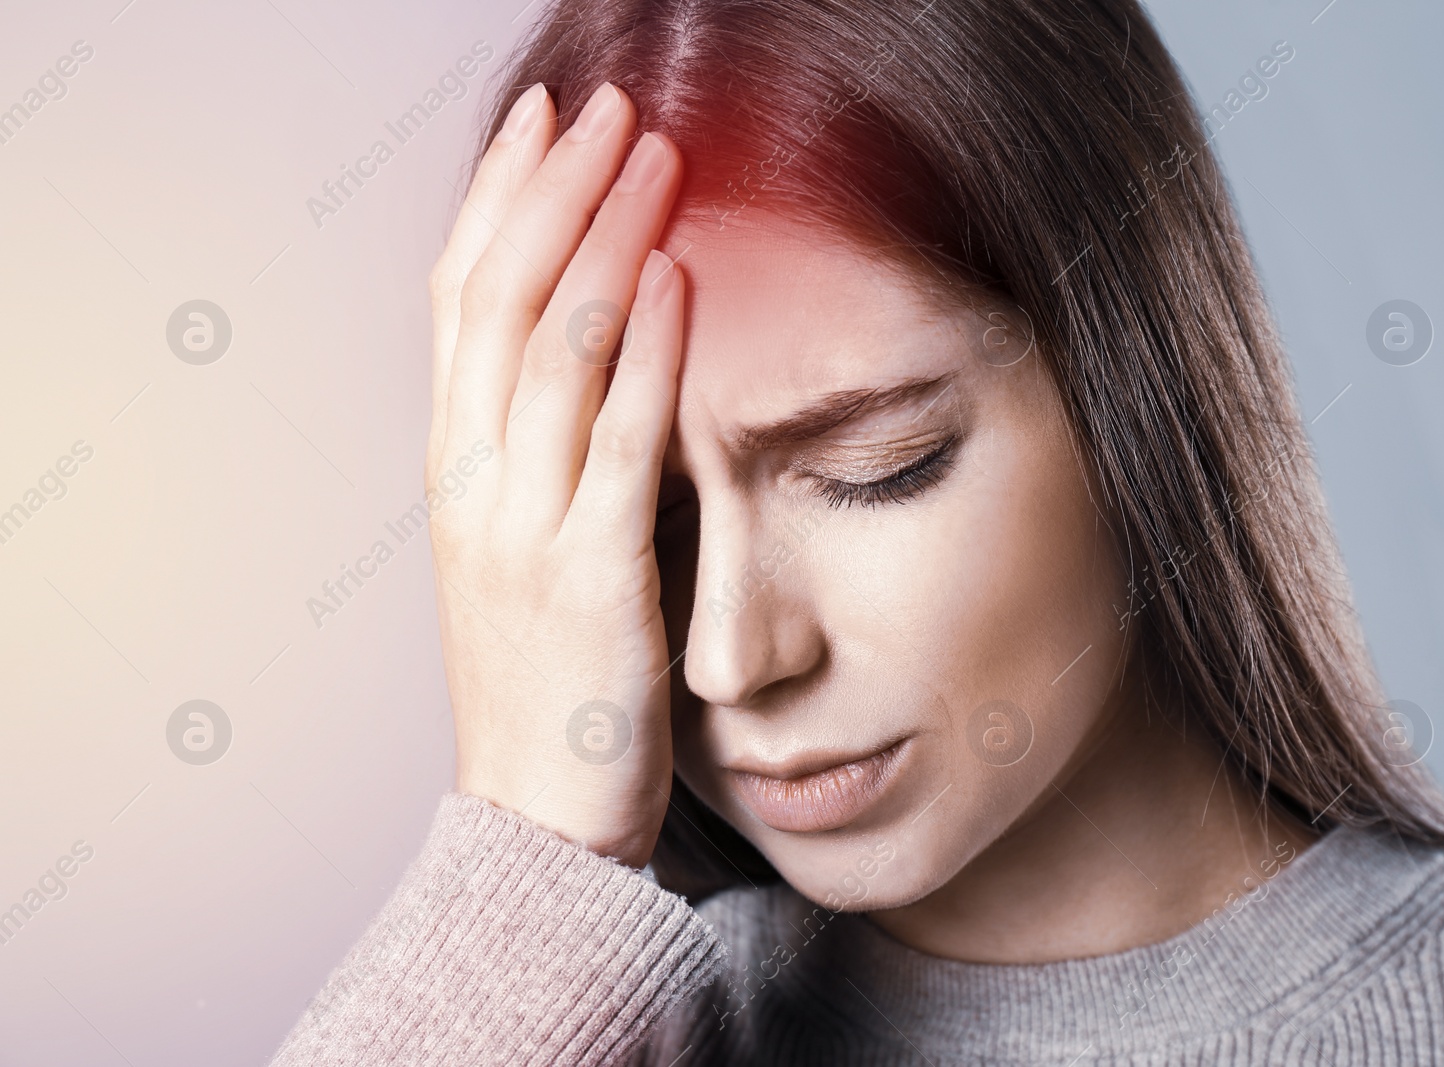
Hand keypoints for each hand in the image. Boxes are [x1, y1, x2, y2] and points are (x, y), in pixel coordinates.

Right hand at [424, 81, 684, 868]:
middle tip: (604, 104)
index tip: (540, 124)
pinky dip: (648, 350)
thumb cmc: (547, 683)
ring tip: (653, 153)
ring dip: (604, 238)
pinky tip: (679, 275)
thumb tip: (619, 353)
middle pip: (501, 300)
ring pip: (552, 349)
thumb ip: (551, 455)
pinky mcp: (587, 576)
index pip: (462, 302)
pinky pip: (617, 441)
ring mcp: (522, 526)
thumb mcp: (524, 549)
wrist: (537, 820)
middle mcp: (474, 482)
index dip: (498, 202)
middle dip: (552, 189)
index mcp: (457, 470)